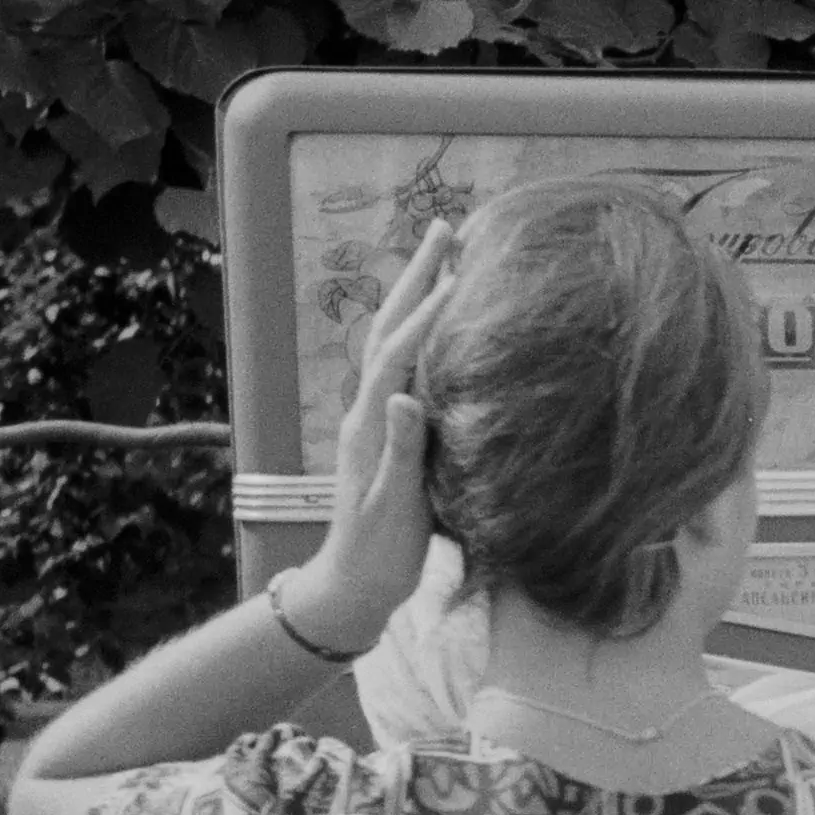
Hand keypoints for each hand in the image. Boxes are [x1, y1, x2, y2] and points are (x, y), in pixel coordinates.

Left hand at [290, 223, 463, 650]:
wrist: (354, 584)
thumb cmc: (380, 553)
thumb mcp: (395, 507)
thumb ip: (401, 452)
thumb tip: (405, 397)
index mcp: (371, 425)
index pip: (400, 354)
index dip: (429, 314)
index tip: (460, 273)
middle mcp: (370, 410)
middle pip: (391, 327)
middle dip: (418, 276)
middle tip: (447, 230)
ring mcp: (379, 418)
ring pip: (397, 339)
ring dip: (419, 293)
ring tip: (447, 257)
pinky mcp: (391, 430)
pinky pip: (407, 364)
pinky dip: (425, 329)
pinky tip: (444, 320)